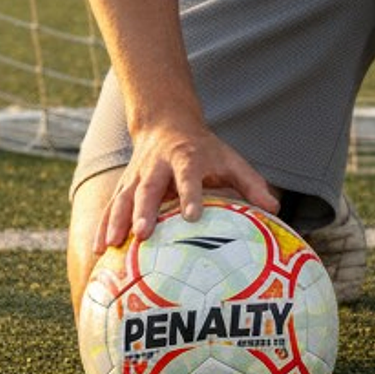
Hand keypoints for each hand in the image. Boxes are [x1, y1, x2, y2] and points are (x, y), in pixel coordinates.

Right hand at [95, 118, 279, 254]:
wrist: (166, 123)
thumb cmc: (205, 150)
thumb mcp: (230, 159)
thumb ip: (251, 183)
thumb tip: (275, 209)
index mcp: (187, 159)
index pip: (188, 177)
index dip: (190, 195)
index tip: (192, 216)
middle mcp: (158, 166)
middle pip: (148, 188)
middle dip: (143, 210)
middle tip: (142, 234)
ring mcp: (137, 175)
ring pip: (123, 198)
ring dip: (115, 221)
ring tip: (109, 247)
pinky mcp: (125, 185)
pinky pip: (111, 207)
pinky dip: (103, 226)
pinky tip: (99, 250)